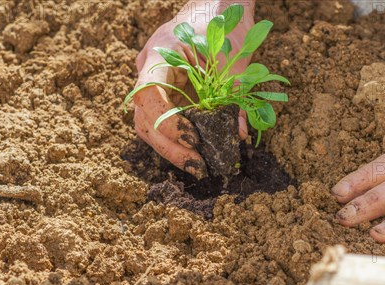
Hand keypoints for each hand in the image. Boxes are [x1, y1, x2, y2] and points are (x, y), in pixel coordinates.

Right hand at [133, 0, 253, 178]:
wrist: (219, 4)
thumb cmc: (226, 24)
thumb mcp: (234, 62)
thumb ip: (235, 98)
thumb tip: (239, 134)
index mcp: (161, 54)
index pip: (147, 96)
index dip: (167, 124)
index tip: (193, 141)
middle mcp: (150, 69)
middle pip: (145, 117)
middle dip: (170, 146)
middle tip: (198, 167)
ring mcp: (155, 79)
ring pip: (150, 122)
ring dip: (172, 147)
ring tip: (198, 164)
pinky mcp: (165, 88)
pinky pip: (165, 117)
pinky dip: (179, 136)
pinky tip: (196, 149)